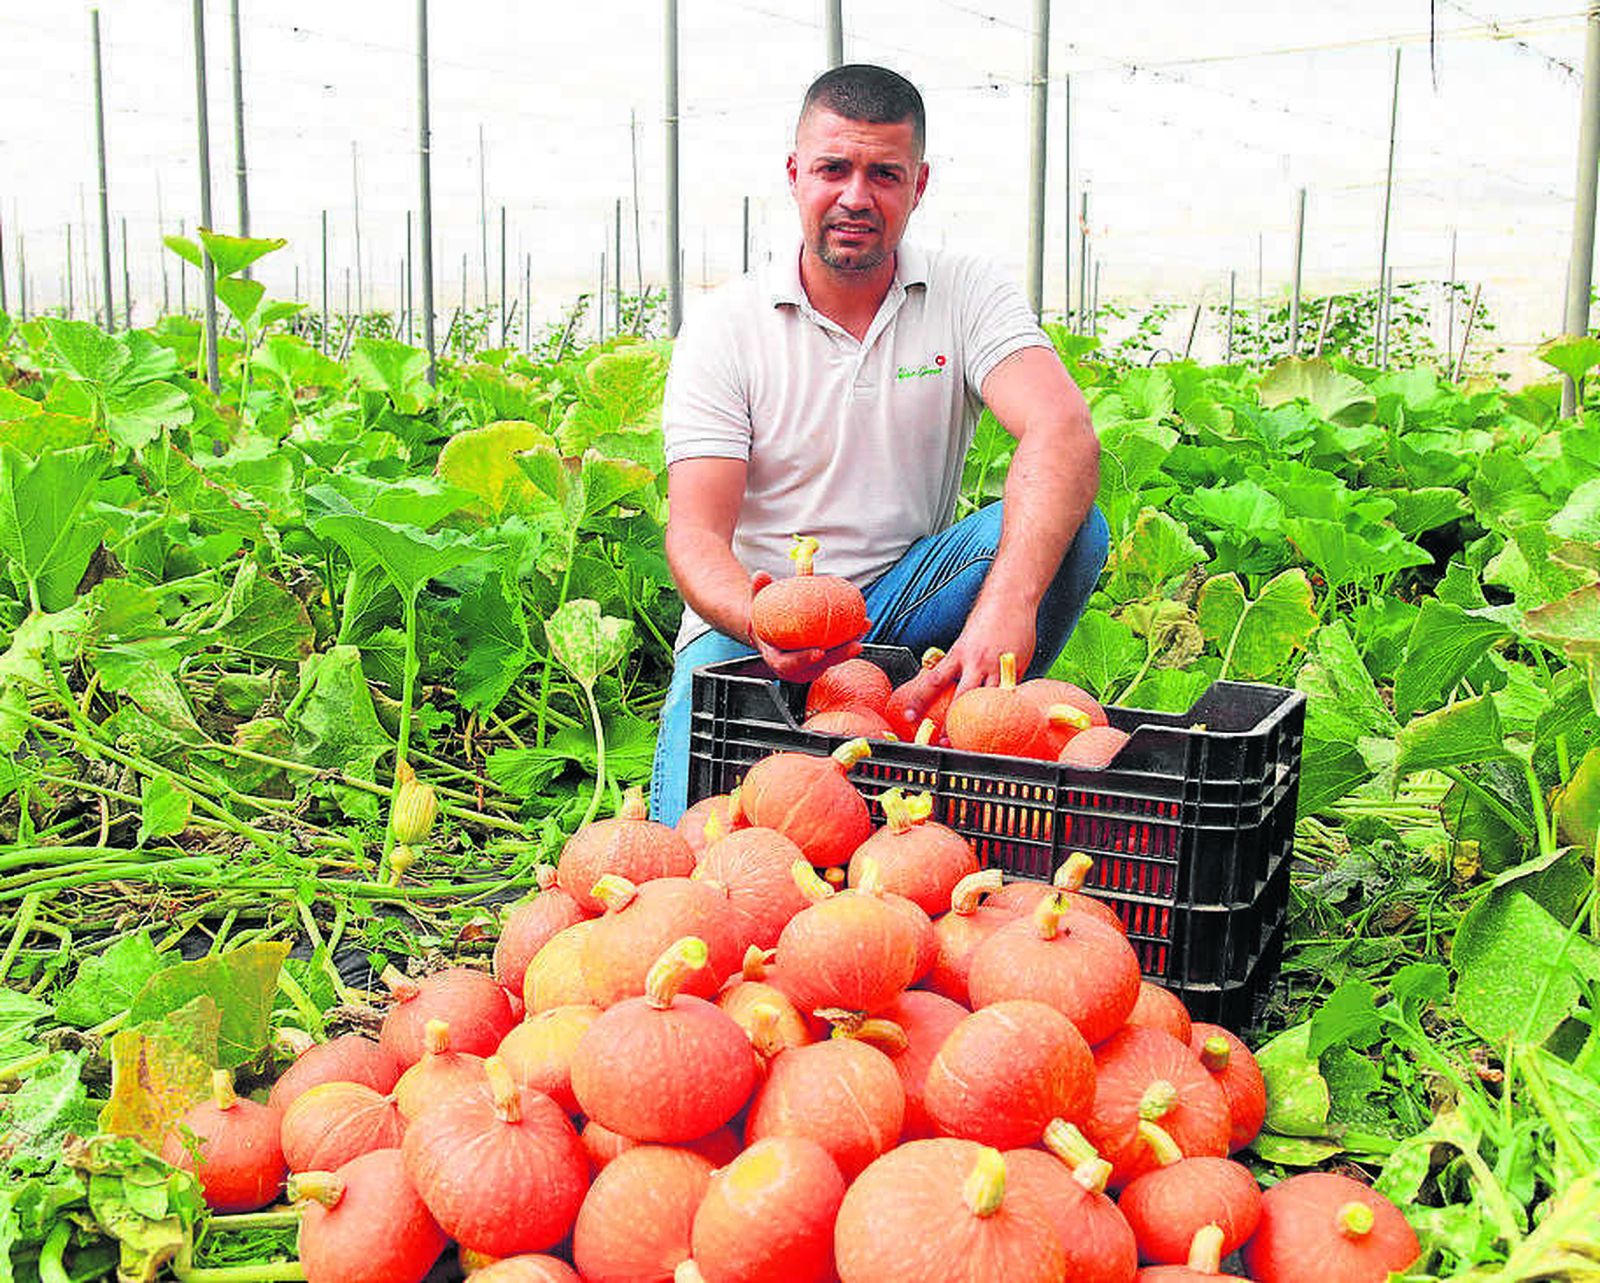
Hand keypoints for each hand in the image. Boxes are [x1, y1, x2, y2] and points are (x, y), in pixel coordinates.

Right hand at [745, 570, 867, 683]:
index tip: (819, 652)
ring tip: (862, 628)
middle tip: (854, 643)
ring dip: (850, 647)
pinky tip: (861, 624)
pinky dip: (849, 640)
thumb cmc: (763, 620)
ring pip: (832, 660)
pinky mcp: (821, 660)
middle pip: (818, 666)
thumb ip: (758, 591)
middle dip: (838, 656)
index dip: (804, 660)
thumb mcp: (758, 606)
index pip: (788, 665)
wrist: (767, 632)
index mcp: (775, 658)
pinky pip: (836, 652)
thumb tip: (761, 575)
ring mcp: (809, 666)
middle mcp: (793, 667)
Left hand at [892, 602, 1037, 728]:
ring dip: (978, 722)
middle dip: (951, 723)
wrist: (1010, 600)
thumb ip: (958, 663)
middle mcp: (975, 663)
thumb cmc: (986, 619)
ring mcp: (997, 667)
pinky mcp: (1017, 669)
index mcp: (957, 655)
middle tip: (943, 742)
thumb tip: (949, 682)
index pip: (932, 682)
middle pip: (960, 700)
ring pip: (986, 702)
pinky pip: (1009, 694)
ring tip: (973, 740)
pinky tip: (1004, 719)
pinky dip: (1005, 707)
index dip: (919, 701)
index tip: (909, 718)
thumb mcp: (965, 641)